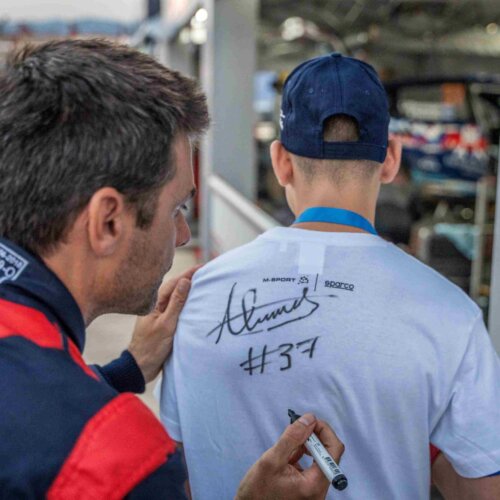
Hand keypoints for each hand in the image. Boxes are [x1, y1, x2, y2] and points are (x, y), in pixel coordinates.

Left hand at [128, 265, 200, 382]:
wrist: (141, 366)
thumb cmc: (152, 346)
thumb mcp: (166, 324)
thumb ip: (176, 303)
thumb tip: (185, 281)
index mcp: (156, 302)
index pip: (176, 282)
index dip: (190, 273)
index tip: (204, 266)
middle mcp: (158, 304)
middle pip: (177, 287)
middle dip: (191, 278)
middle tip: (208, 271)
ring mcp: (162, 312)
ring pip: (178, 296)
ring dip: (190, 289)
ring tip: (205, 283)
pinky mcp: (165, 321)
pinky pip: (178, 306)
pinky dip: (188, 301)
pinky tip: (195, 301)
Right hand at [236, 413, 344, 499]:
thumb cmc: (257, 489)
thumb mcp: (271, 460)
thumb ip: (292, 438)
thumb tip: (309, 418)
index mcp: (314, 484)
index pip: (334, 451)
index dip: (324, 431)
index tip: (308, 420)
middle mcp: (320, 489)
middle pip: (330, 454)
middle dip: (316, 435)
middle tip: (299, 425)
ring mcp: (315, 490)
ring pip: (321, 458)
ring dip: (310, 443)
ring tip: (293, 438)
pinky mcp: (308, 488)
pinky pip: (314, 466)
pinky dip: (305, 453)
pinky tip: (292, 450)